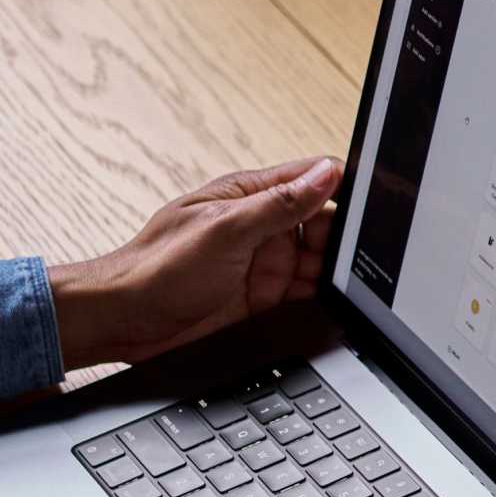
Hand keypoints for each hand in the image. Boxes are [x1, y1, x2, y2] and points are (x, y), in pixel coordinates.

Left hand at [49, 155, 341, 368]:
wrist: (127, 323)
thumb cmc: (157, 268)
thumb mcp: (225, 228)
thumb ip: (279, 203)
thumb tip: (325, 174)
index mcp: (249, 195)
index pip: (309, 178)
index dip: (339, 185)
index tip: (368, 200)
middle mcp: (262, 227)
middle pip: (324, 223)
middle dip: (343, 236)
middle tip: (357, 252)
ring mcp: (266, 264)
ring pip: (321, 262)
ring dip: (336, 269)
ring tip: (349, 279)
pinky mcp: (267, 298)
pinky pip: (309, 293)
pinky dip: (325, 296)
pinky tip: (334, 298)